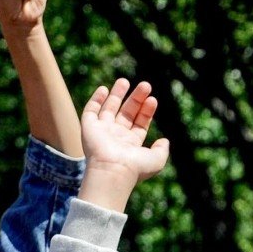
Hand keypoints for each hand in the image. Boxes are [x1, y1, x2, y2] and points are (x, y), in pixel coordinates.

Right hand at [80, 79, 169, 194]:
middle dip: (136, 99)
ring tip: (125, 80)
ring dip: (116, 95)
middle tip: (146, 85)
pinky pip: (90, 111)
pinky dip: (96, 99)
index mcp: (130, 145)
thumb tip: (164, 141)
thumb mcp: (156, 160)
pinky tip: (104, 89)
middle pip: (126, 113)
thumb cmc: (135, 168)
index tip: (153, 99)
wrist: (112, 170)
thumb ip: (162, 150)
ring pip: (108, 109)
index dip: (146, 111)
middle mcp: (115, 137)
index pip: (139, 123)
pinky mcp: (88, 128)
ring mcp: (101, 132)